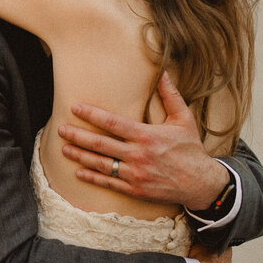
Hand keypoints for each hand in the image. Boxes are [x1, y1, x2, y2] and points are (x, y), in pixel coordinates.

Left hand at [58, 73, 227, 209]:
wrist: (201, 184)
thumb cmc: (191, 149)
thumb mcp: (184, 119)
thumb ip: (170, 96)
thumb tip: (162, 72)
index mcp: (146, 136)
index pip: (112, 123)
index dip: (91, 115)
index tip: (75, 108)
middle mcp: (137, 155)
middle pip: (100, 144)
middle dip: (77, 135)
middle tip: (60, 129)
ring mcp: (134, 174)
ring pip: (100, 164)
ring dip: (80, 156)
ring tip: (64, 148)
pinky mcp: (135, 190)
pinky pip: (108, 183)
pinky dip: (92, 178)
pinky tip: (78, 173)